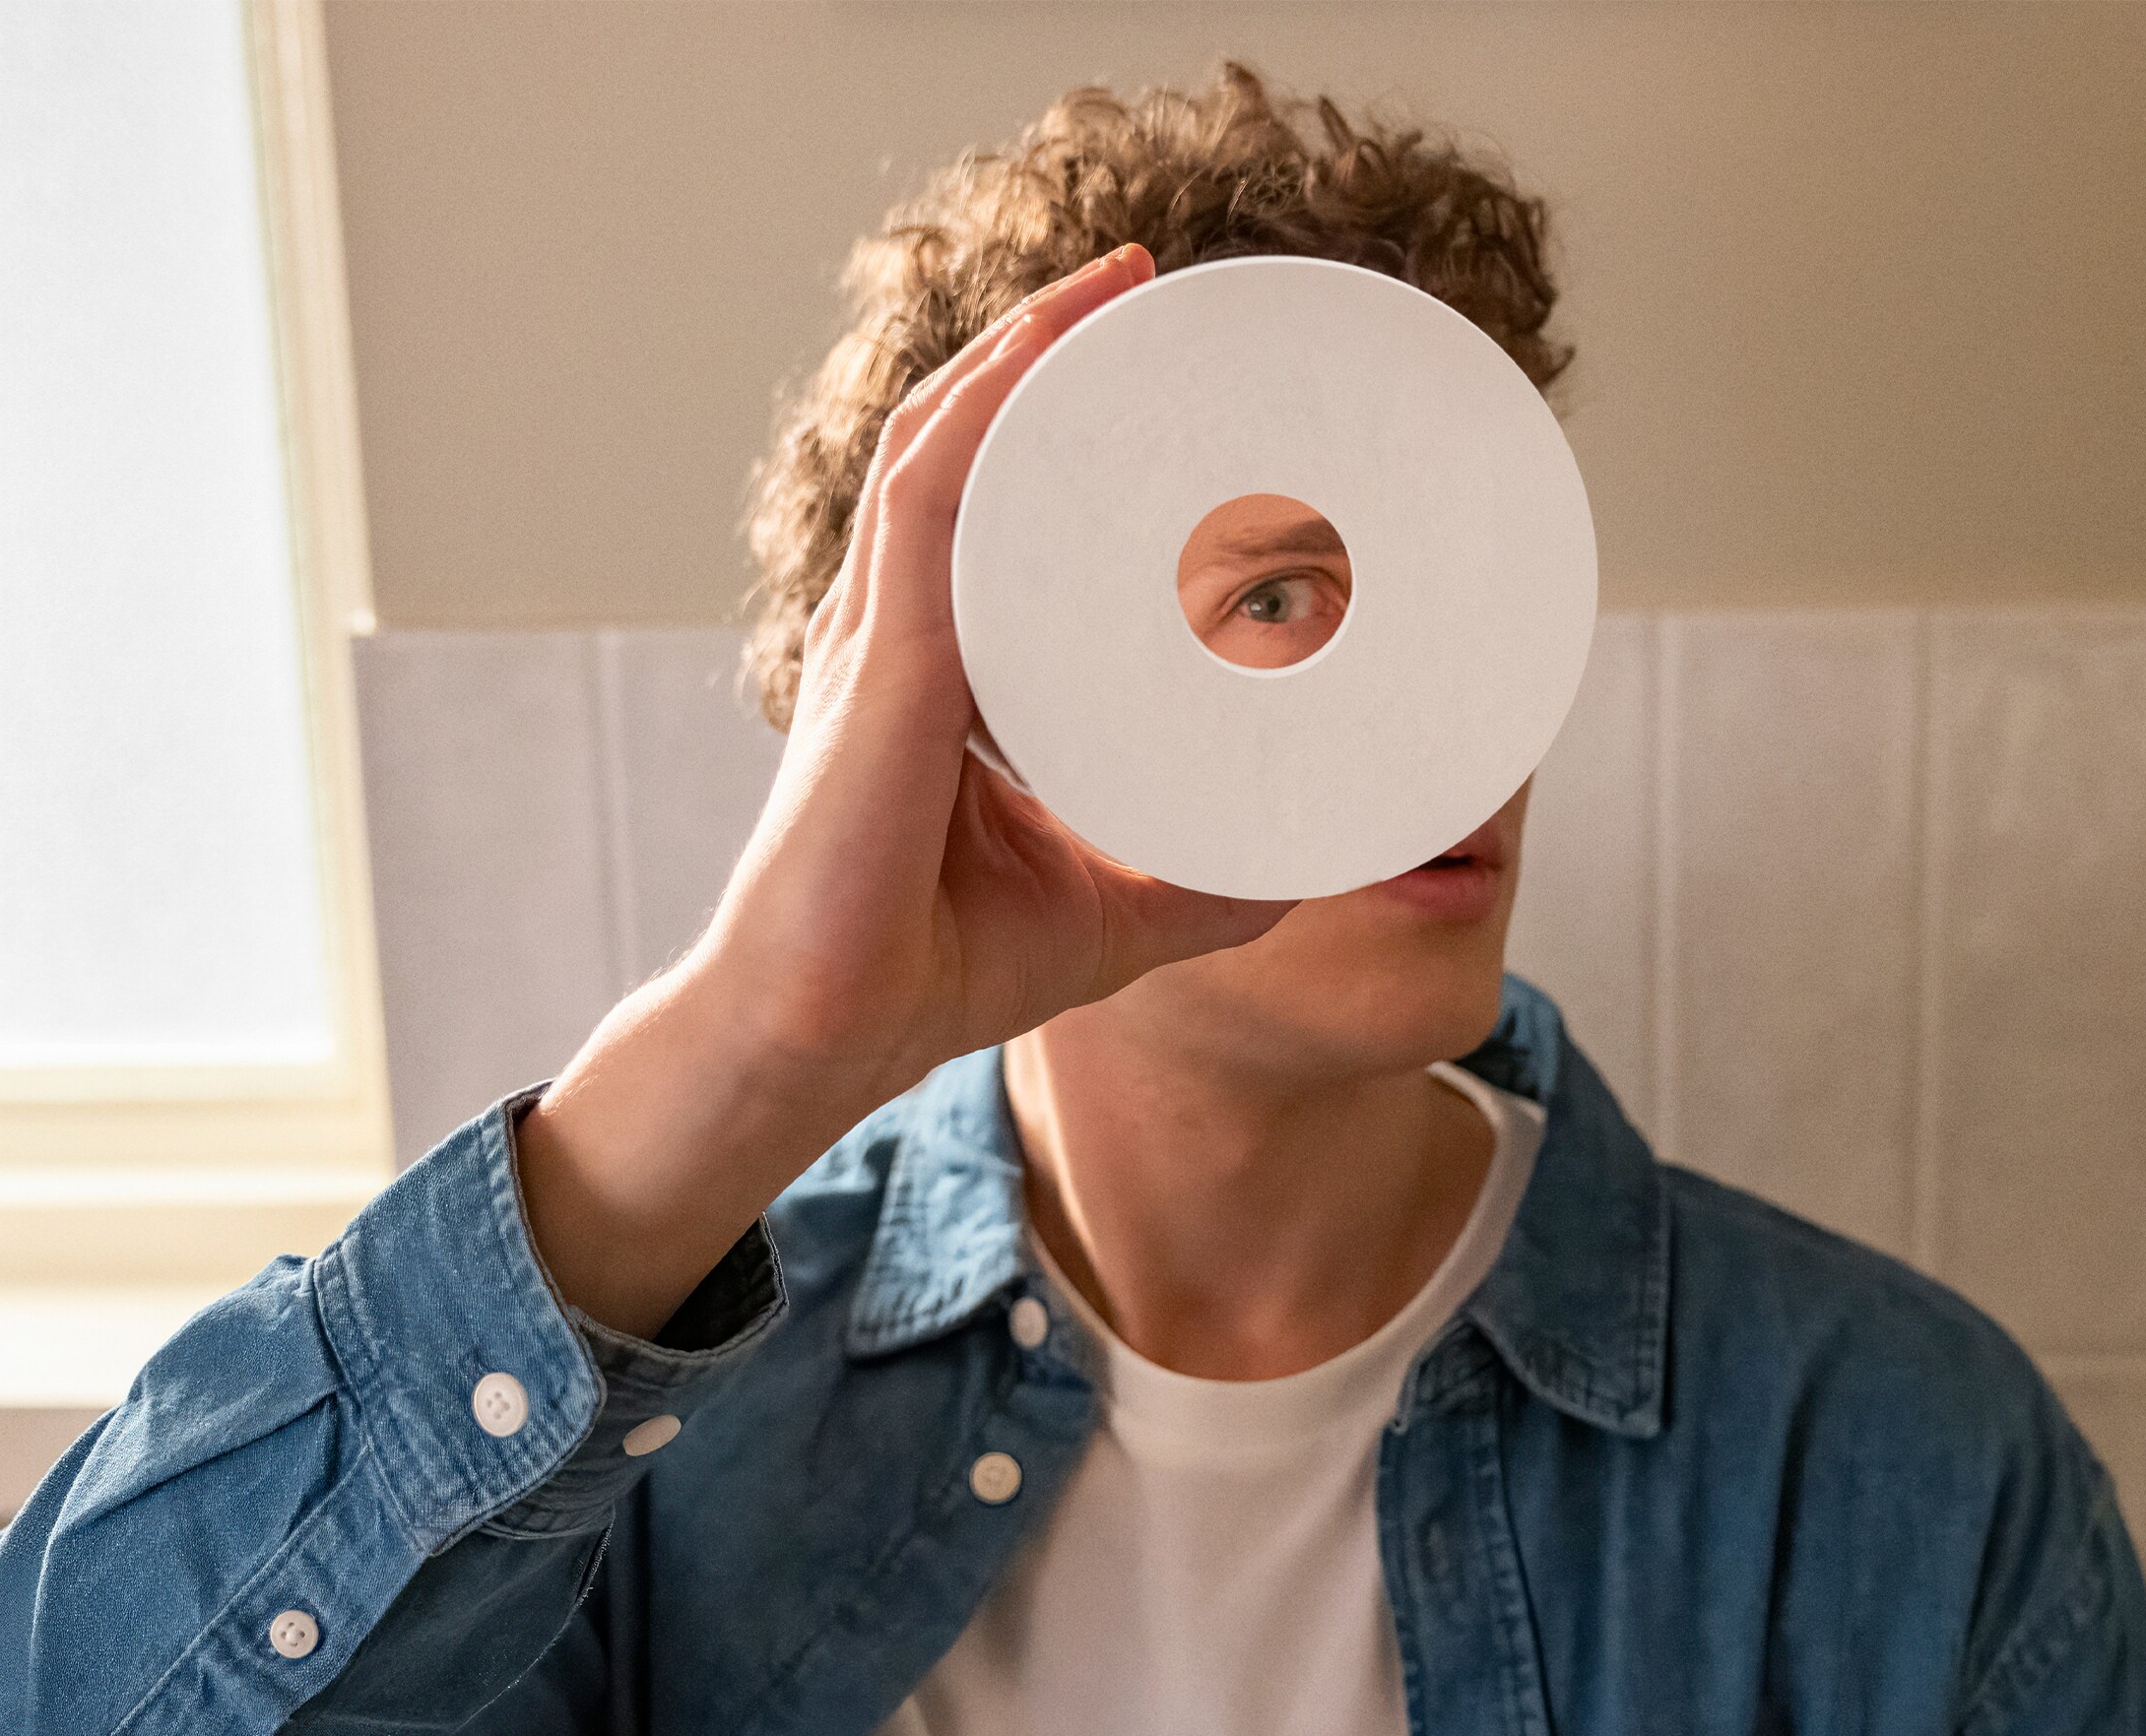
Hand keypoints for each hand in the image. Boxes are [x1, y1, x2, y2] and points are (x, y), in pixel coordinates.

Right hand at [517, 245, 1291, 1335]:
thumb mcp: (1114, 908)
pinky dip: (989, 408)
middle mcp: (897, 627)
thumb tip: (1320, 862)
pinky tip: (1049, 348)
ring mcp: (878, 633)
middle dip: (1052, 353)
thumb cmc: (932, 970)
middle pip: (969, 442)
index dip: (1062, 428)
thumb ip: (1207, 881)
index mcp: (938, 668)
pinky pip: (928, 493)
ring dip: (1029, 349)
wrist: (824, 1035)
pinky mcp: (877, 660)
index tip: (1159, 380)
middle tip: (1155, 296)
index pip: (995, 509)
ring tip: (1119, 290)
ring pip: (947, 439)